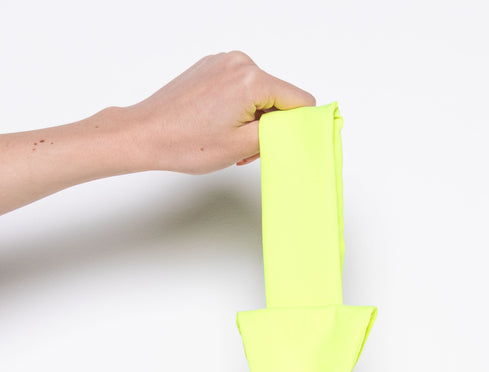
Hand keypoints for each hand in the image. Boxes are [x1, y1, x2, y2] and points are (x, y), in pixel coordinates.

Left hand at [125, 50, 316, 173]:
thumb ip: (278, 132)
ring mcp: (223, 62)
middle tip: (247, 150)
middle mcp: (240, 63)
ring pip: (259, 94)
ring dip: (253, 120)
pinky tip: (219, 126)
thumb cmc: (185, 143)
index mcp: (252, 79)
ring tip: (229, 140)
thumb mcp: (242, 146)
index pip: (300, 100)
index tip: (287, 143)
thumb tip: (298, 125)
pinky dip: (237, 109)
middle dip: (270, 125)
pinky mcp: (210, 68)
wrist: (146, 134)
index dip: (299, 125)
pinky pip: (240, 88)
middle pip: (278, 97)